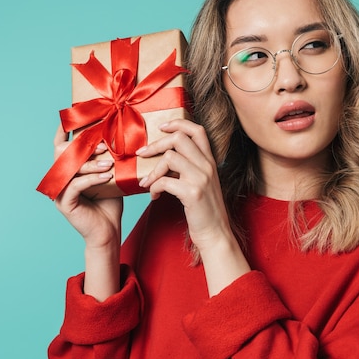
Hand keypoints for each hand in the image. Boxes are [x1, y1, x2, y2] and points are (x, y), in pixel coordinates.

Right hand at [52, 124, 123, 248]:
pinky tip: (108, 177)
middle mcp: (59, 177)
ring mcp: (59, 191)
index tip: (74, 114)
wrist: (109, 231)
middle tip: (105, 146)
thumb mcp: (110, 174)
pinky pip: (75, 185)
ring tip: (110, 163)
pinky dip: (92, 179)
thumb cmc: (110, 201)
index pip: (62, 144)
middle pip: (62, 152)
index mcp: (67, 168)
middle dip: (84, 146)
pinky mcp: (64, 203)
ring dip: (91, 163)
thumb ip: (107, 157)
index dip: (65, 129)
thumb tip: (117, 133)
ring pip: (70, 168)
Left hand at [136, 119, 250, 294]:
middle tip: (142, 154)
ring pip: (170, 157)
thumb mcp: (201, 183)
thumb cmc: (204, 211)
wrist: (216, 234)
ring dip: (152, 170)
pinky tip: (153, 196)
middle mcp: (208, 166)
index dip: (177, 124)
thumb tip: (164, 158)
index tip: (161, 128)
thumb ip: (188, 168)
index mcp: (210, 161)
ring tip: (146, 182)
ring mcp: (202, 179)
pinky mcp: (193, 193)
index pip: (197, 130)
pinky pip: (165, 181)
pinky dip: (153, 187)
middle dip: (156, 144)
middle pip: (179, 139)